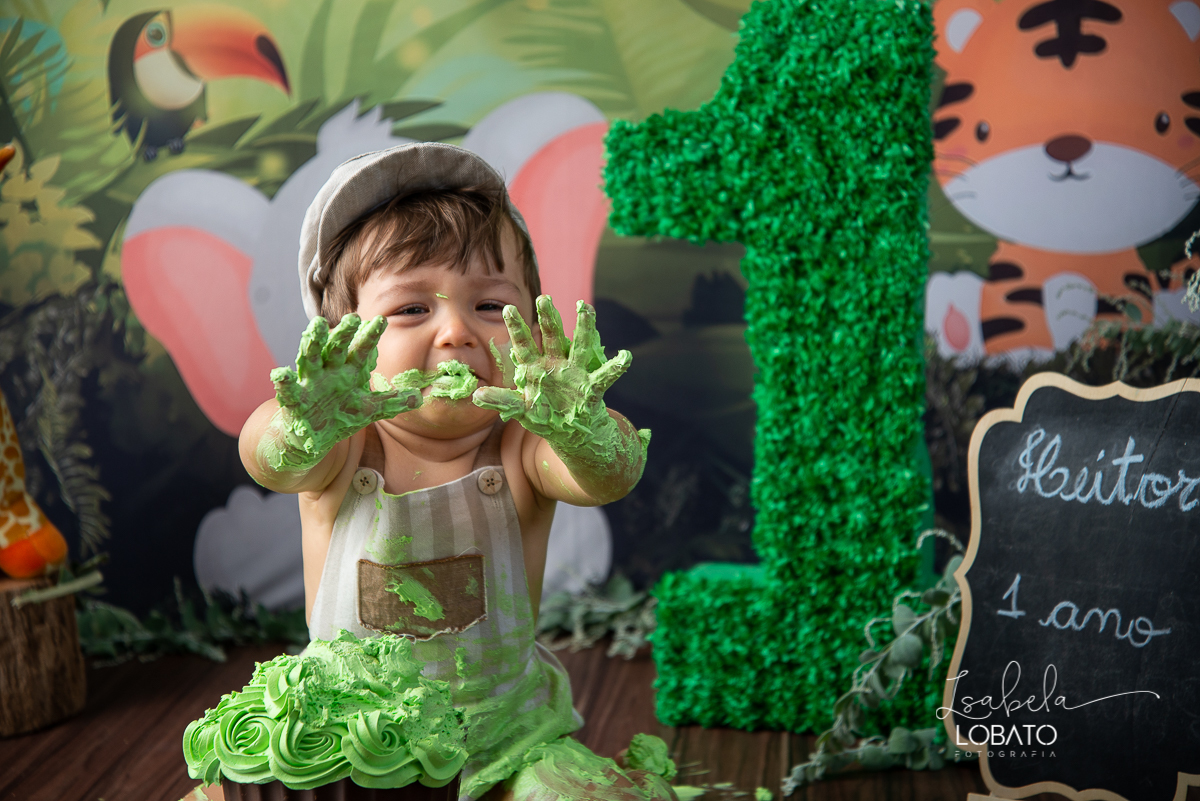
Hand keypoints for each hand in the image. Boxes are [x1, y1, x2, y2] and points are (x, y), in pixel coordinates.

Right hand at [263, 314, 426, 470]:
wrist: (314, 436)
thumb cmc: (341, 415)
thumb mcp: (370, 409)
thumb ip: (392, 402)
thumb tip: (420, 398)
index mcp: (348, 370)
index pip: (361, 349)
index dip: (370, 336)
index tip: (381, 321)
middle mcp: (329, 371)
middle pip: (336, 348)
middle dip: (343, 333)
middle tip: (352, 317)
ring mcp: (310, 383)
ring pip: (310, 358)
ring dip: (312, 342)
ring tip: (315, 327)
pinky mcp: (295, 400)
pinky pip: (288, 390)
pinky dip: (284, 382)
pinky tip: (281, 373)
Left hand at [472, 296, 629, 453]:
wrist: (571, 432)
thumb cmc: (545, 416)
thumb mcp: (521, 409)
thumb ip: (502, 401)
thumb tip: (476, 395)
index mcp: (535, 368)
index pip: (524, 344)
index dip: (517, 328)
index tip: (508, 308)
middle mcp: (556, 364)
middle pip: (552, 337)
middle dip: (548, 319)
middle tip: (544, 298)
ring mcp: (575, 374)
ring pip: (580, 346)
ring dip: (584, 328)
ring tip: (587, 308)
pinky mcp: (590, 389)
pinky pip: (604, 377)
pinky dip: (615, 368)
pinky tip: (625, 357)